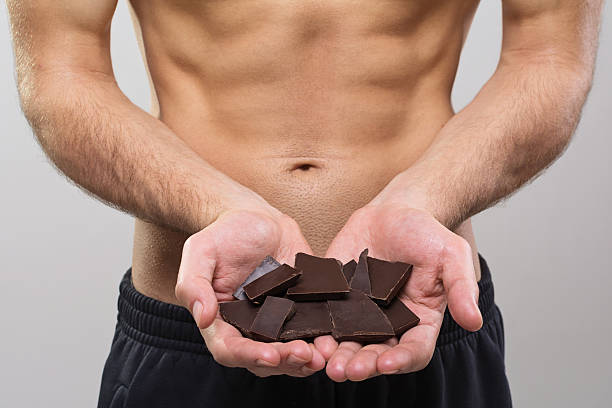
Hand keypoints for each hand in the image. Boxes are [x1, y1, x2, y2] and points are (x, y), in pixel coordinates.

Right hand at [175, 207, 325, 376]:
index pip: (230, 350)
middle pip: (265, 359)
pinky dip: (322, 341)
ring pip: (290, 353)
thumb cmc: (224, 234)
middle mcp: (249, 329)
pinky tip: (333, 340)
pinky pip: (312, 332)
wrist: (258, 217)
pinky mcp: (301, 311)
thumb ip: (193, 285)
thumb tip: (203, 318)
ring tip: (322, 354)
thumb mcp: (200, 251)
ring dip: (306, 359)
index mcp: (221, 320)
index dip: (250, 356)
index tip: (271, 355)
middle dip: (285, 361)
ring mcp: (277, 322)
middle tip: (305, 354)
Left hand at [320, 203, 482, 380]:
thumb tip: (473, 321)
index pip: (413, 350)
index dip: (401, 360)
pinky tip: (306, 331)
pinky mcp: (335, 297)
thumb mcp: (451, 255)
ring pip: (347, 341)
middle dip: (361, 363)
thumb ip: (462, 288)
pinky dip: (315, 327)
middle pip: (376, 353)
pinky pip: (324, 316)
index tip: (386, 363)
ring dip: (335, 353)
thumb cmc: (427, 234)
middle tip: (346, 370)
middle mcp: (389, 323)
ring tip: (323, 357)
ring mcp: (359, 312)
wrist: (394, 211)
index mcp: (419, 320)